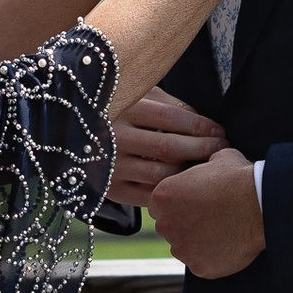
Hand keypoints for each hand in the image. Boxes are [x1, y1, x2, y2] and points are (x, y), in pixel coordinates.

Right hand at [108, 88, 225, 203]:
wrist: (71, 132)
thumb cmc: (116, 110)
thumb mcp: (137, 96)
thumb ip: (168, 105)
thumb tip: (203, 124)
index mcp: (122, 108)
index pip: (171, 118)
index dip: (200, 126)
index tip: (219, 132)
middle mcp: (114, 137)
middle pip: (168, 148)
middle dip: (202, 149)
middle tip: (221, 150)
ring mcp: (110, 165)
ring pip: (160, 174)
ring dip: (189, 173)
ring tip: (206, 169)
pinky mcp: (108, 189)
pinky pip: (146, 196)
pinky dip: (168, 192)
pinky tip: (182, 186)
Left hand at [148, 147, 265, 277]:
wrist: (262, 204)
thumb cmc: (240, 179)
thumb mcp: (215, 159)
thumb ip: (200, 166)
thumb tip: (206, 164)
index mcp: (163, 196)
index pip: (159, 205)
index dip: (177, 203)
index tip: (194, 203)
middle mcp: (166, 225)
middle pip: (169, 227)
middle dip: (185, 223)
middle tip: (209, 217)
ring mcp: (182, 249)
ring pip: (184, 247)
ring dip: (197, 241)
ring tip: (222, 230)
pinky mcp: (199, 267)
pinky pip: (202, 263)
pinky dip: (212, 257)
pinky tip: (228, 244)